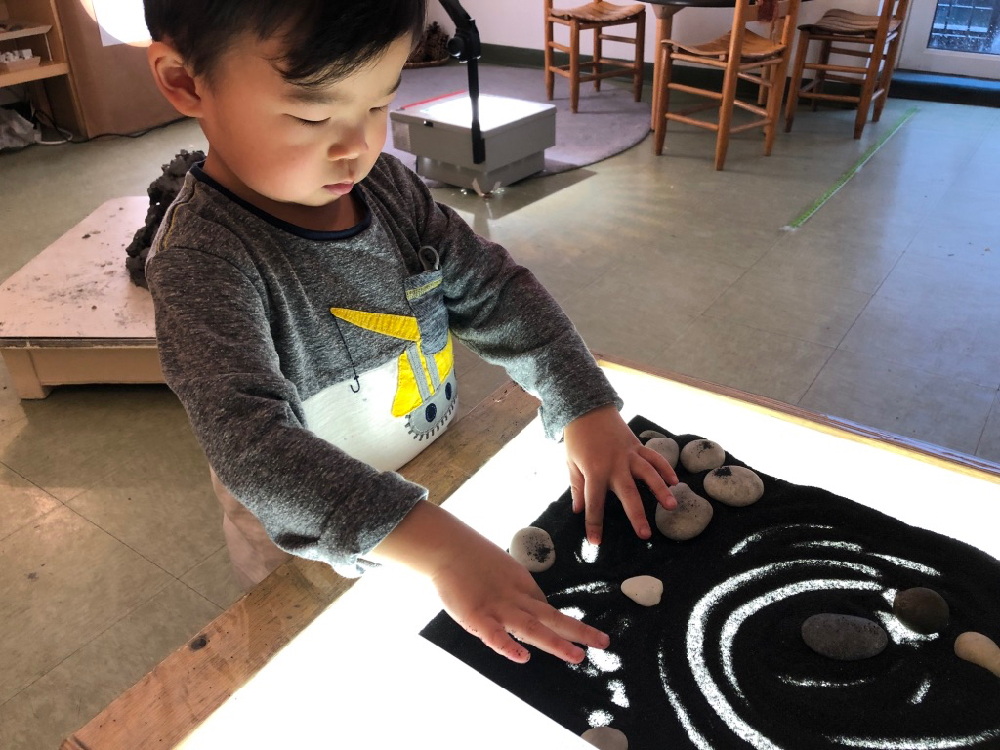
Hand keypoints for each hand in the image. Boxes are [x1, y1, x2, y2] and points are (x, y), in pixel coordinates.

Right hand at [368, 500, 608, 663]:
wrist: (446, 545)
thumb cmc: (471, 561)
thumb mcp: (501, 576)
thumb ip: (514, 591)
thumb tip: (531, 606)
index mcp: (522, 589)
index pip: (548, 612)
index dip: (569, 626)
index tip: (589, 638)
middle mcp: (516, 599)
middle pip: (551, 617)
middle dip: (578, 631)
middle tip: (604, 643)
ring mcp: (497, 607)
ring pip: (531, 627)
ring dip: (556, 642)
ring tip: (578, 655)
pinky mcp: (475, 615)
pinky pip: (494, 634)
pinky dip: (508, 646)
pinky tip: (523, 656)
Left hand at [564, 404, 677, 544]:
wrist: (587, 409)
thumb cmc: (577, 439)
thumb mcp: (571, 463)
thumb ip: (577, 487)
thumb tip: (578, 510)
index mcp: (594, 471)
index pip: (594, 503)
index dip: (594, 524)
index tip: (596, 542)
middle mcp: (614, 465)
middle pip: (628, 494)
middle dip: (637, 515)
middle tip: (645, 534)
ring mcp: (629, 455)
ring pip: (648, 474)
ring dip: (660, 490)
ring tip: (671, 506)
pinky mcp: (637, 446)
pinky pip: (654, 458)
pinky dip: (665, 469)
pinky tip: (675, 482)